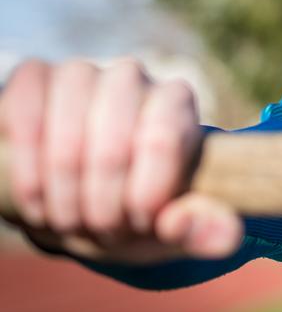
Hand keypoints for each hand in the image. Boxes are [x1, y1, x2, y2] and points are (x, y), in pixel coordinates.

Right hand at [0, 58, 241, 263]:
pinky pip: (24, 118)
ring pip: (64, 138)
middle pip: (111, 148)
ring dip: (62, 197)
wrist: (80, 193)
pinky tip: (35, 200)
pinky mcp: (35, 78)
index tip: (139, 225)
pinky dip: (27, 172)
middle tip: (101, 233)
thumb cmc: (134, 207)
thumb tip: (226, 238)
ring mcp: (81, 73)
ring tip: (67, 222)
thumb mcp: (170, 227)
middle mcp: (132, 78)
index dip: (144, 196)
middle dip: (101, 208)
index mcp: (177, 102)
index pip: (161, 141)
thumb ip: (202, 229)